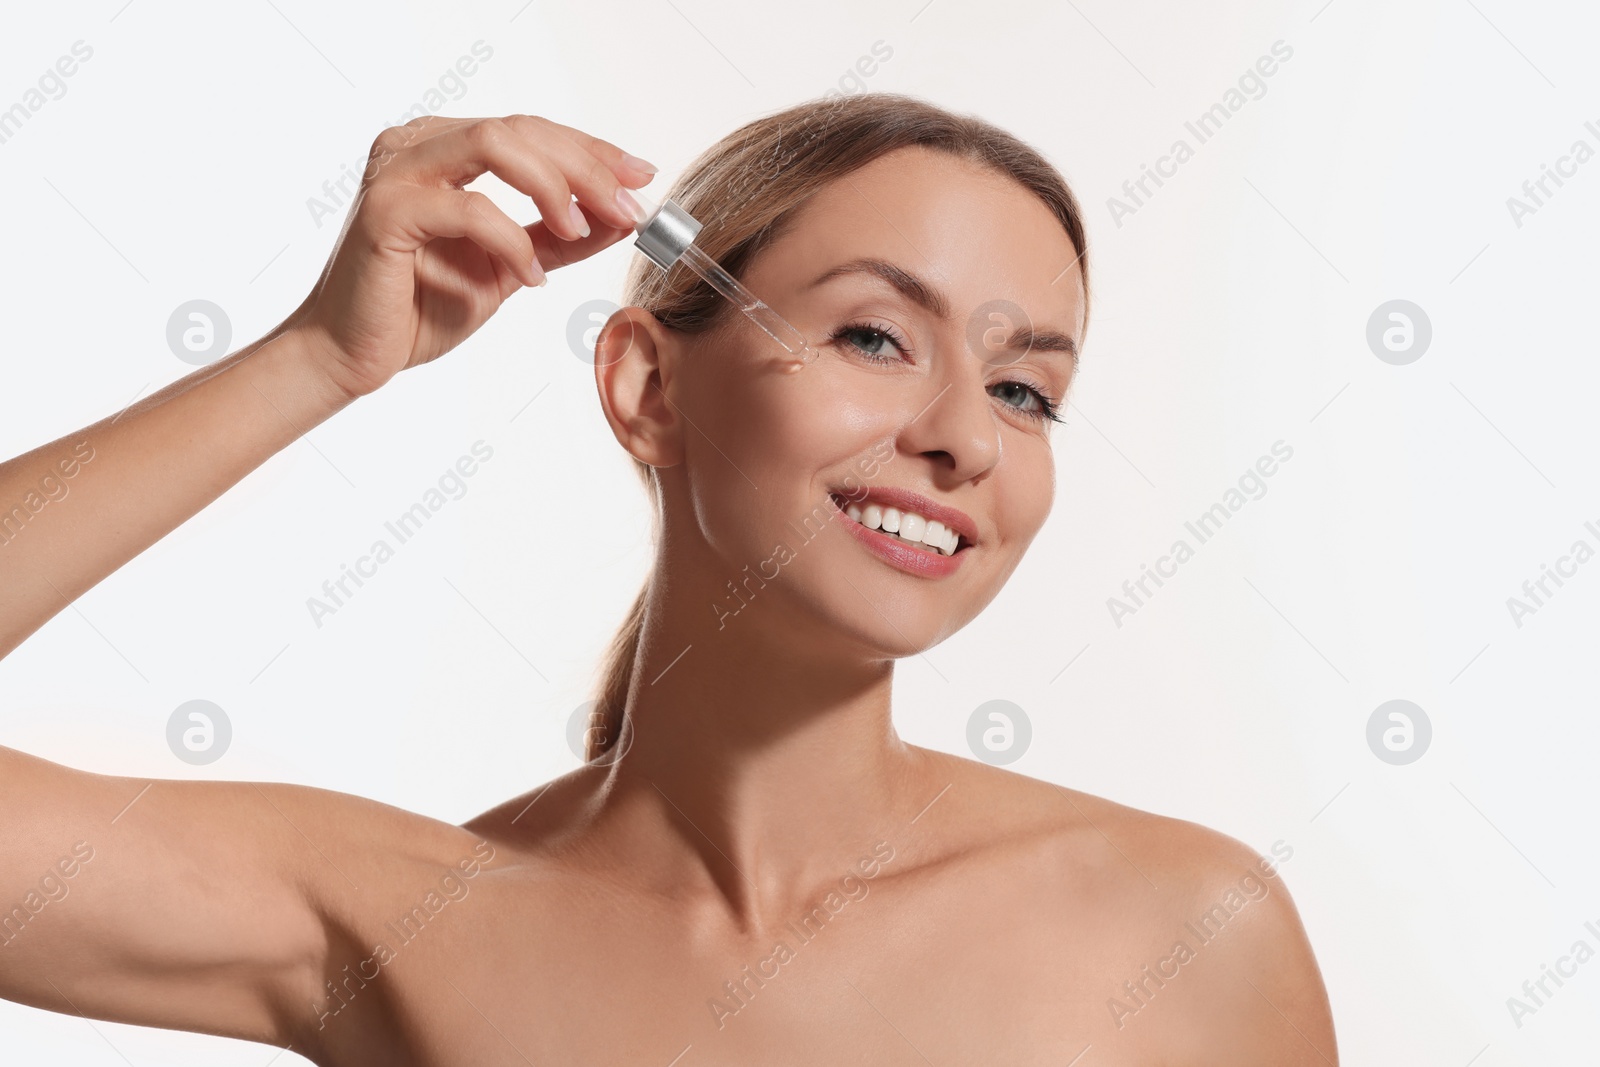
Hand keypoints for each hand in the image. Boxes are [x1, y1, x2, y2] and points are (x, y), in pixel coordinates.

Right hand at [288, 114, 653, 400]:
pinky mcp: (385, 210)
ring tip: (583, 229)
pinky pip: (467, 208)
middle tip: (627, 207)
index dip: (592, 151)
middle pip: (521, 129)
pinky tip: (531, 276)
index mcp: (445, 147)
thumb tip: (622, 218)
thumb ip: (561, 238)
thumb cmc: (421, 307)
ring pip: (494, 143)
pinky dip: (512, 240)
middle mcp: (417, 144)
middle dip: (585, 167)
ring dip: (553, 185)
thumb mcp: (514, 267)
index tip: (641, 178)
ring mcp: (396, 170)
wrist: (356, 353)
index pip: (532, 131)